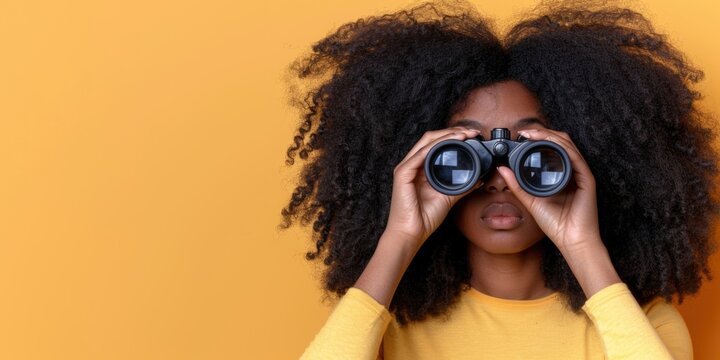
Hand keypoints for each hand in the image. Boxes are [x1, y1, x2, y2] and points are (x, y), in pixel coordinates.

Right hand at [384, 126, 482, 248]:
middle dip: (452, 132)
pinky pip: (419, 156)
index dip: (453, 136)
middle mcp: (412, 165)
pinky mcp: (402, 174)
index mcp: (420, 169)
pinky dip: (434, 147)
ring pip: (426, 143)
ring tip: (463, 134)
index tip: (472, 136)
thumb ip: (461, 186)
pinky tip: (447, 143)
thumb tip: (478, 179)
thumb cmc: (424, 218)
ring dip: (446, 135)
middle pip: (431, 139)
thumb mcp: (448, 197)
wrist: (412, 233)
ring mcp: (405, 168)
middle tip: (471, 132)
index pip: (436, 144)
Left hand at [495, 128, 601, 251]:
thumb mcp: (530, 200)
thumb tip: (502, 168)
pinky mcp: (587, 179)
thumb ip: (517, 184)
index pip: (551, 148)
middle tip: (525, 132)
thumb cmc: (554, 223)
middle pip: (560, 142)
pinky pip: (576, 158)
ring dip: (550, 135)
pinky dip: (563, 147)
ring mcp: (581, 174)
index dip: (538, 138)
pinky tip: (550, 143)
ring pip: (568, 145)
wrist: (570, 239)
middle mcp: (572, 171)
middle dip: (543, 133)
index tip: (521, 136)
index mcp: (560, 174)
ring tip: (533, 133)